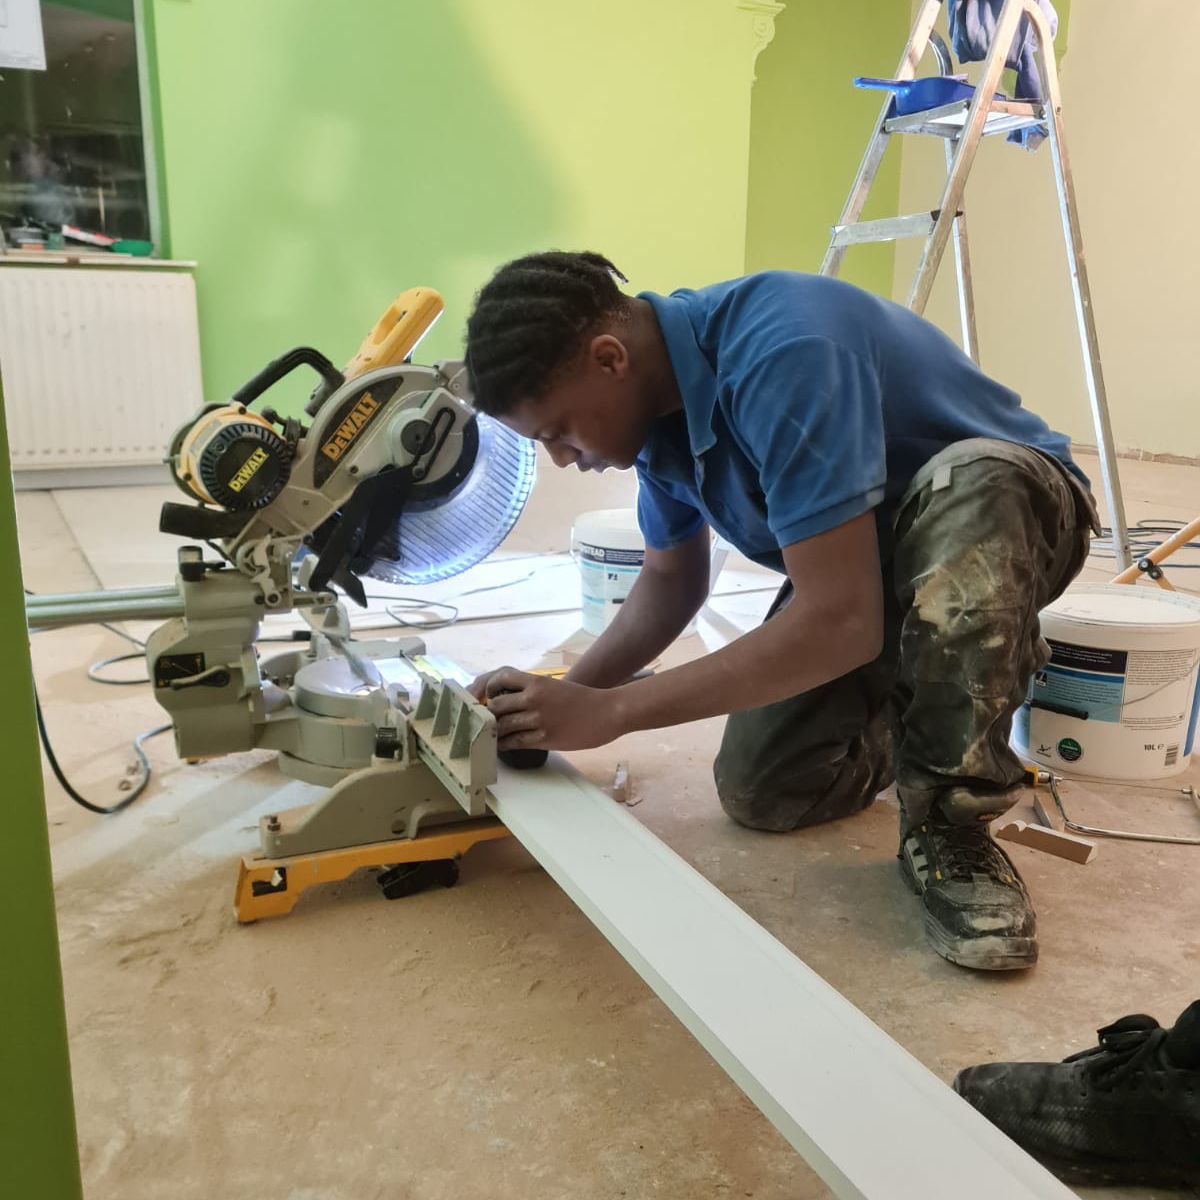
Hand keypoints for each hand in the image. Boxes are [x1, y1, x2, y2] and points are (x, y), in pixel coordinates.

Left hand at [469, 667, 626, 751]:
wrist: (608, 712)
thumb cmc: (584, 700)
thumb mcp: (555, 687)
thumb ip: (534, 692)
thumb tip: (512, 703)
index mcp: (537, 682)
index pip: (501, 678)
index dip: (489, 688)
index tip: (488, 697)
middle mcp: (534, 698)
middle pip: (496, 706)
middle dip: (489, 715)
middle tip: (487, 721)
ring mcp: (539, 719)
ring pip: (502, 726)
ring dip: (495, 732)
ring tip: (491, 736)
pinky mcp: (545, 738)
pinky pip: (515, 742)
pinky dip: (505, 745)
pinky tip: (503, 746)